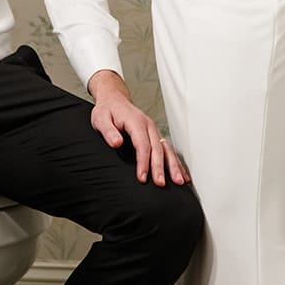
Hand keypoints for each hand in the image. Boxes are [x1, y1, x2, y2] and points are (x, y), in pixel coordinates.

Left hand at [87, 71, 189, 186]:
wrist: (114, 100)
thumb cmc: (107, 110)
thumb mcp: (101, 118)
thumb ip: (108, 131)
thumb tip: (117, 143)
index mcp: (136, 122)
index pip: (143, 144)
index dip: (144, 162)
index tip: (143, 177)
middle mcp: (148, 126)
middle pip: (157, 149)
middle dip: (160, 168)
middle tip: (161, 184)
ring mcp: (154, 131)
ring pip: (167, 150)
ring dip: (174, 166)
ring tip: (179, 182)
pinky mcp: (155, 136)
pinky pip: (168, 150)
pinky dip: (176, 162)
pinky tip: (183, 174)